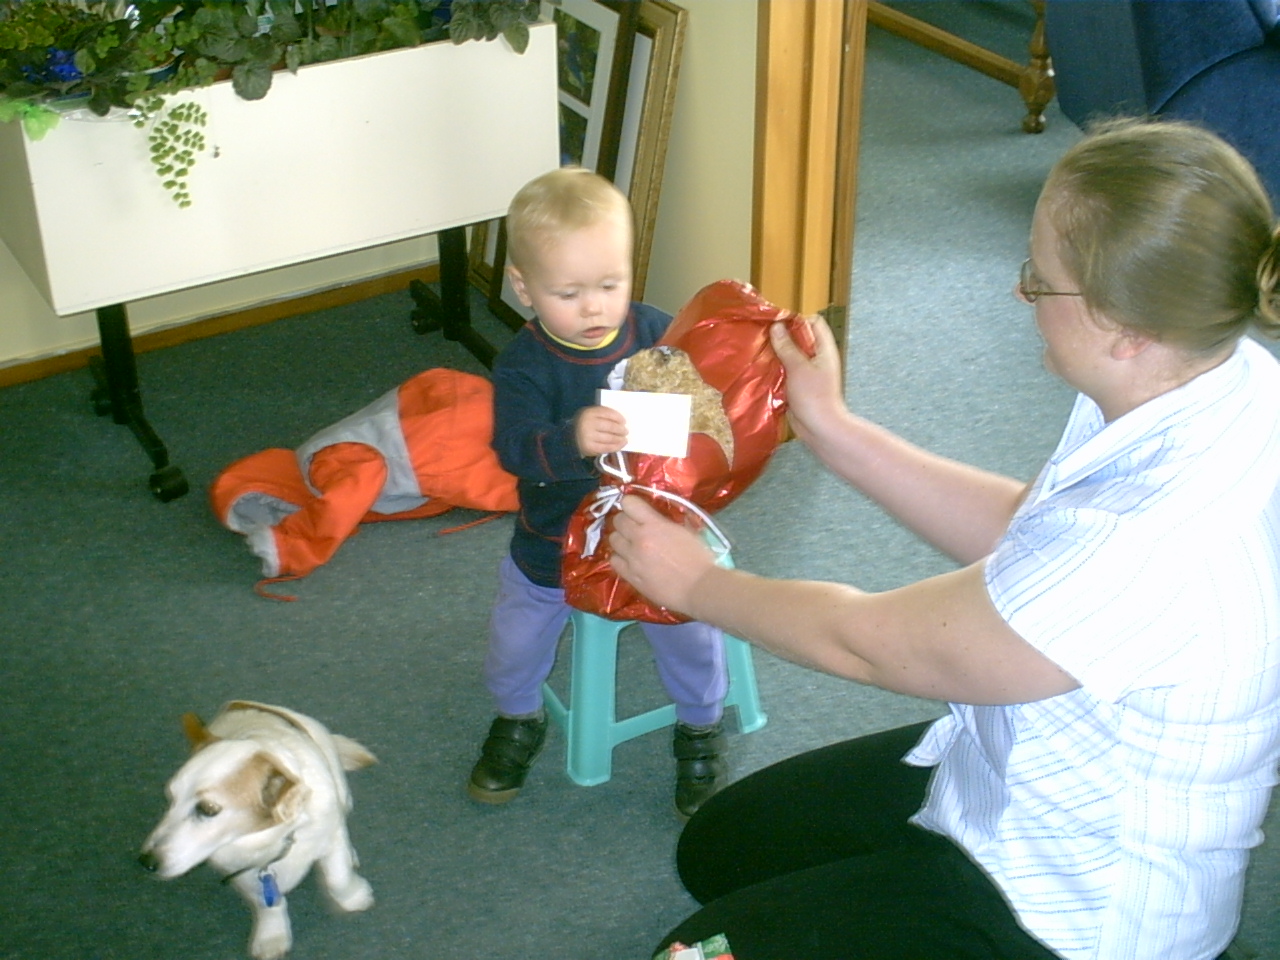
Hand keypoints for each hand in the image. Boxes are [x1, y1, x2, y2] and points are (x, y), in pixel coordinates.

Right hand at [575, 405, 627, 456]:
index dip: (618, 417)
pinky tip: (620, 445)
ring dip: (619, 439)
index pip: (607, 413)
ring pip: (609, 438)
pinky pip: (606, 448)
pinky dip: (615, 447)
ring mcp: (588, 436)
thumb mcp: (591, 415)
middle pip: (610, 426)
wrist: (568, 438)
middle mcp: (588, 423)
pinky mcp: (589, 448)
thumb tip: (621, 421)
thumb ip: (603, 415)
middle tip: (626, 431)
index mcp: (589, 412)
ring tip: (624, 439)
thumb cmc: (584, 425)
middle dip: (620, 429)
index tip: (624, 421)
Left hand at [608, 495, 717, 614]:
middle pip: (617, 521)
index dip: (631, 504)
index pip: (628, 503)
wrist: (700, 588)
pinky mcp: (630, 577)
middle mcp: (638, 539)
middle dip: (625, 521)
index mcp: (654, 525)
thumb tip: (660, 517)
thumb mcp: (688, 530)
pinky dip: (620, 558)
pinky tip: (630, 561)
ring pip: (613, 541)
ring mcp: (632, 559)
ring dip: (622, 539)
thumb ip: (670, 521)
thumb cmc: (701, 557)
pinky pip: (614, 562)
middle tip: (635, 527)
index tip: (637, 509)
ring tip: (632, 545)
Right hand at [770, 316, 846, 445]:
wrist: (819, 428)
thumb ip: (787, 346)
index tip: (777, 324)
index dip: (797, 320)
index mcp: (823, 349)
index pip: (814, 323)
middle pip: (799, 338)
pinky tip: (761, 369)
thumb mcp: (798, 367)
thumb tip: (777, 326)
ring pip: (790, 355)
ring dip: (776, 354)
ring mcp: (807, 372)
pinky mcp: (797, 385)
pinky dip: (775, 369)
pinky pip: (785, 371)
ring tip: (759, 352)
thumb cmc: (814, 396)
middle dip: (781, 337)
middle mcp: (816, 358)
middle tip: (763, 337)